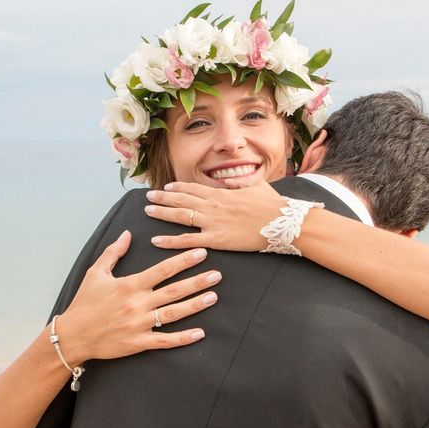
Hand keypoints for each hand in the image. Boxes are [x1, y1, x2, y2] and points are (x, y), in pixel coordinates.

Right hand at [57, 230, 220, 363]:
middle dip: (197, 281)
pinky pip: (165, 340)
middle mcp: (138, 304)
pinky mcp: (138, 343)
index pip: (162, 270)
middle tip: (217, 274)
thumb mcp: (96, 273)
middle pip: (174, 290)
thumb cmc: (84, 303)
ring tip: (213, 296)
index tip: (200, 253)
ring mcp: (139, 324)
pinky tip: (200, 333)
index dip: (183, 261)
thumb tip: (128, 234)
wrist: (72, 335)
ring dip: (195, 305)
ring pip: (174, 313)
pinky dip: (183, 338)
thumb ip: (114, 252)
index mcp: (130, 285)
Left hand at [144, 181, 284, 250]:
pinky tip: (156, 240)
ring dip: (161, 213)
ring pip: (180, 216)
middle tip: (148, 196)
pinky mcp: (215, 239)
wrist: (281, 222)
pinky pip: (187, 240)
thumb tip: (233, 184)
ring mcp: (212, 222)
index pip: (193, 188)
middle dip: (162, 198)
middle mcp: (212, 206)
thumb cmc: (272, 205)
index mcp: (221, 193)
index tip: (166, 187)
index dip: (177, 188)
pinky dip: (170, 241)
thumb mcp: (255, 188)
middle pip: (181, 199)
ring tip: (147, 211)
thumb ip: (240, 187)